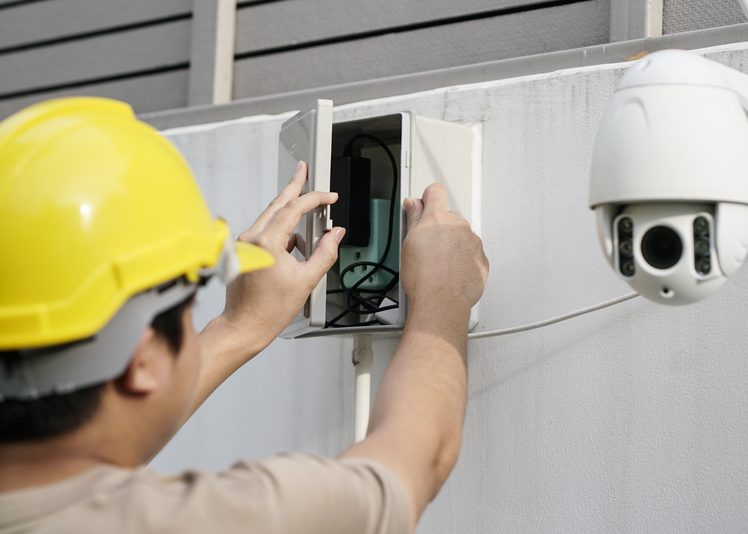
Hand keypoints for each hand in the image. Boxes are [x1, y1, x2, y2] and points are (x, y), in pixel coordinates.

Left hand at [222, 161, 344, 351]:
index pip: (293, 209)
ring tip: (306, 206)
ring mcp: (244, 244)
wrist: (244, 325)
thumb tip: (335, 234)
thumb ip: (325, 252)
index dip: (314, 199)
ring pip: (270, 216)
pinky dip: (281, 228)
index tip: (329, 197)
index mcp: (266, 243)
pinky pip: (264, 230)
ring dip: (289, 209)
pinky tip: (295, 240)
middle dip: (294, 185)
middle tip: (303, 169)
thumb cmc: (268, 310)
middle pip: (276, 203)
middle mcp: (251, 239)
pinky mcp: (243, 251)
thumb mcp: (307, 280)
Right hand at [401, 184, 487, 312]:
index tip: (424, 206)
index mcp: (438, 219)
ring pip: (462, 237)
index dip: (428, 198)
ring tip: (439, 265)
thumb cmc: (423, 278)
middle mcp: (459, 226)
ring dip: (453, 245)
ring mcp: (473, 243)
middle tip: (427, 247)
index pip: (436, 192)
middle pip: (449, 217)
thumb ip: (413, 218)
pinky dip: (463, 260)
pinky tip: (450, 272)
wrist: (441, 302)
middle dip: (440, 228)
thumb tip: (413, 205)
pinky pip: (472, 254)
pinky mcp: (482, 260)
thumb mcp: (408, 243)